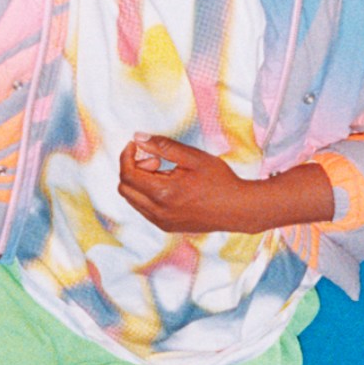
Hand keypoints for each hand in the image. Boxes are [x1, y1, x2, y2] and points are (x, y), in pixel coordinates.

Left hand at [117, 136, 262, 233]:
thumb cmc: (220, 181)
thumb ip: (163, 147)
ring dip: (140, 182)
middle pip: (124, 188)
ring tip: (164, 172)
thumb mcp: (193, 157)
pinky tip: (168, 185)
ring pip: (133, 200)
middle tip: (155, 159)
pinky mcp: (167, 226)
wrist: (239, 209)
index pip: (127, 174)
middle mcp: (158, 212)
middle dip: (132, 169)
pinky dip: (147, 194)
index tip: (136, 144)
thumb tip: (138, 138)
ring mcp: (162, 222)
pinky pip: (144, 209)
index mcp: (163, 193)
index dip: (127, 155)